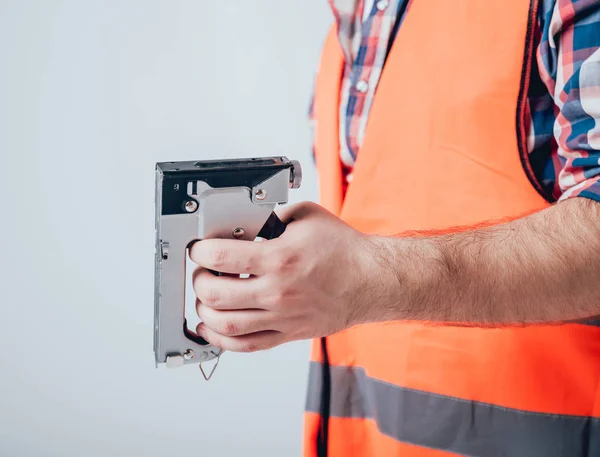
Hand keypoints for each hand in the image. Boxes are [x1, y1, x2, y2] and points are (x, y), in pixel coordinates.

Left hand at [189, 202, 390, 351]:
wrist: (371, 280)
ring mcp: (282, 316)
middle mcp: (277, 291)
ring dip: (205, 311)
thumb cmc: (343, 250)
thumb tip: (247, 219)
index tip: (199, 248)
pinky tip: (212, 328)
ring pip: (227, 324)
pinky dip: (222, 340)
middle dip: (199, 281)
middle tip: (202, 272)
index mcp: (280, 258)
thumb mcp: (306, 216)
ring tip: (205, 298)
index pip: (221, 257)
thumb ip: (273, 214)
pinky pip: (247, 346)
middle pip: (216, 294)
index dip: (200, 251)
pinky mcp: (288, 333)